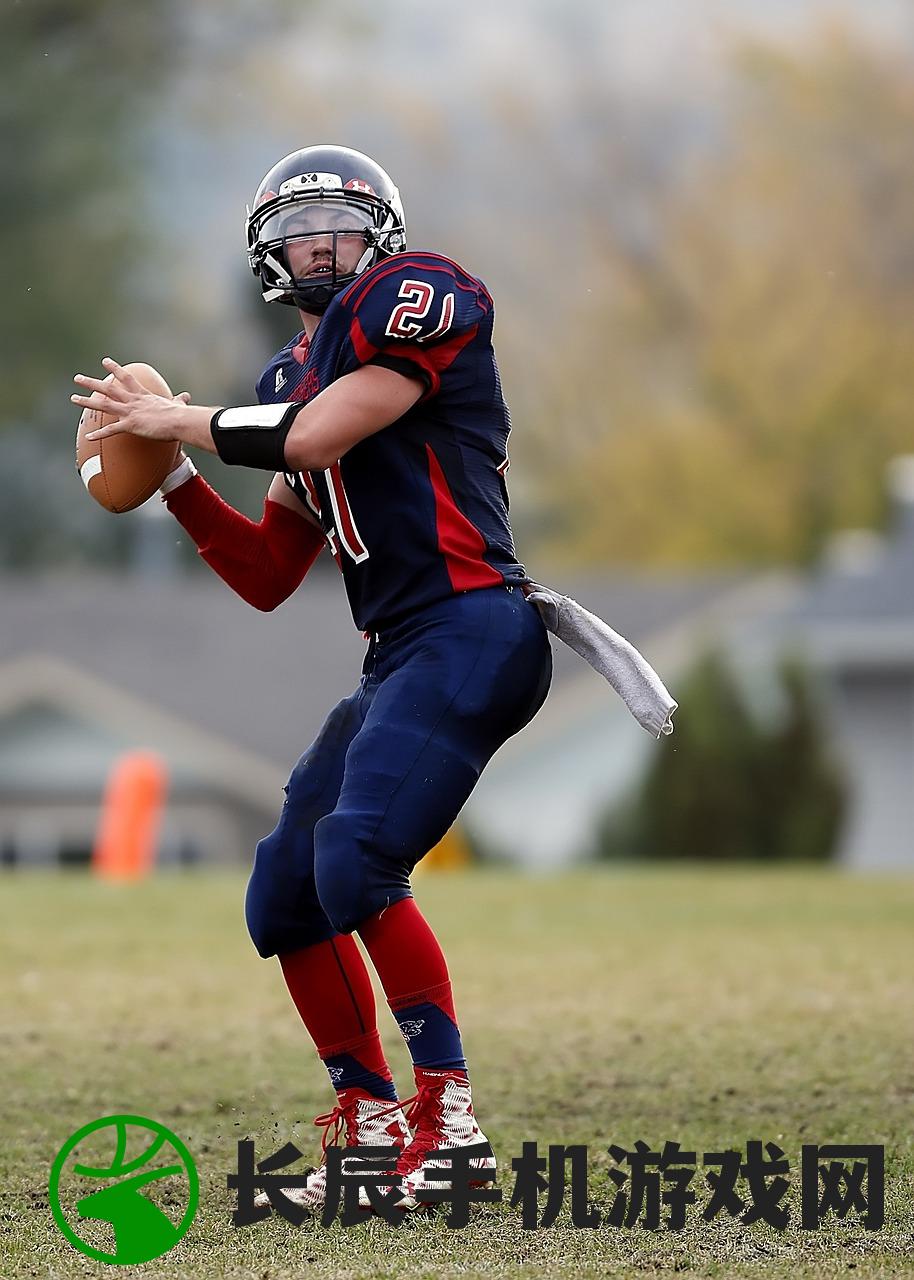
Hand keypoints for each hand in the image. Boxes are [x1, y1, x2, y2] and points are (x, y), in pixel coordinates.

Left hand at [72, 357, 191, 441]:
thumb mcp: (178, 404)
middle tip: (78, 378)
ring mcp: (130, 412)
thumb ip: (179, 400)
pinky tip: (88, 437)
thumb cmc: (180, 415)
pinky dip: (99, 434)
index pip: (125, 378)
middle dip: (91, 383)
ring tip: (73, 398)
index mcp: (143, 395)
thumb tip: (186, 397)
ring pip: (104, 404)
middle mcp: (133, 401)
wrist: (179, 421)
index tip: (104, 361)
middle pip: (108, 389)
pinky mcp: (131, 425)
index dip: (114, 369)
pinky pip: (111, 430)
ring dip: (87, 401)